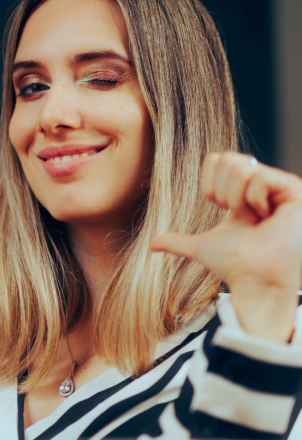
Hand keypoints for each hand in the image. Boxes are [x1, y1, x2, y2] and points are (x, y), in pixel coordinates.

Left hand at [151, 153, 301, 341]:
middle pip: (228, 159)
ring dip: (238, 199)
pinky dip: (255, 200)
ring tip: (253, 218)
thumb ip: (178, 242)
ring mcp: (280, 186)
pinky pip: (260, 177)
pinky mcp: (294, 190)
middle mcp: (263, 184)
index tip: (221, 210)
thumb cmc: (235, 265)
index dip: (210, 186)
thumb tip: (152, 245)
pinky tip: (265, 217)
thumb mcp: (203, 246)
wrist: (254, 280)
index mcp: (243, 191)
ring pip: (242, 167)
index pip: (218, 159)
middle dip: (223, 193)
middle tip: (238, 215)